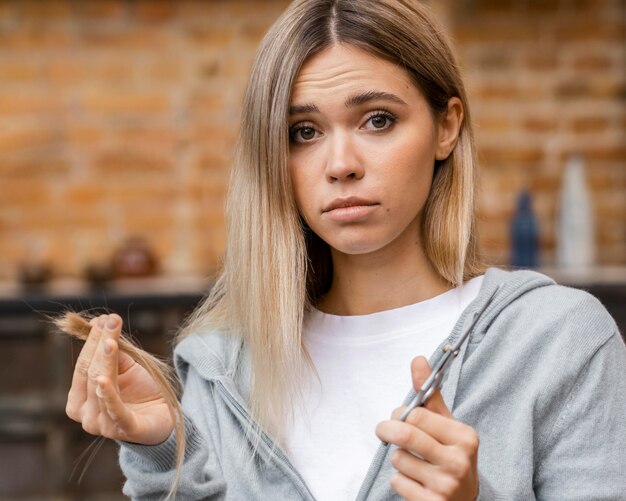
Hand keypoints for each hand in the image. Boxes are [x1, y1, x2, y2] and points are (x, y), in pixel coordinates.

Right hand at [66, 313, 173, 444]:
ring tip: (111, 341)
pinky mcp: (125, 430)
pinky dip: (108, 395)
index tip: (106, 318)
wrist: (164, 416)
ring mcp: (103, 425)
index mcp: (79, 400)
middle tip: (112, 322)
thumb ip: (111, 348)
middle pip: (91, 373)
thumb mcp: (125, 366)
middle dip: (101, 345)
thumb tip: (98, 321)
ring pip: (101, 387)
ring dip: (106, 361)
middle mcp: (85, 415)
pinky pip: (114, 411)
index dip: (93, 341)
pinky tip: (104, 380)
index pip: (83, 365)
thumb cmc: (140, 391)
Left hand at [375, 356, 478, 500]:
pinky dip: (399, 481)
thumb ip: (430, 395)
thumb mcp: (446, 425)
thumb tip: (418, 360)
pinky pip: (398, 483)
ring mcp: (447, 485)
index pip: (418, 415)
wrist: (463, 500)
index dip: (400, 414)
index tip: (398, 416)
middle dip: (387, 430)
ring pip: (399, 460)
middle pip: (405, 436)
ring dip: (397, 459)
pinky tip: (415, 482)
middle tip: (383, 431)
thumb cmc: (450, 456)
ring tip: (412, 462)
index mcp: (464, 436)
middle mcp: (459, 461)